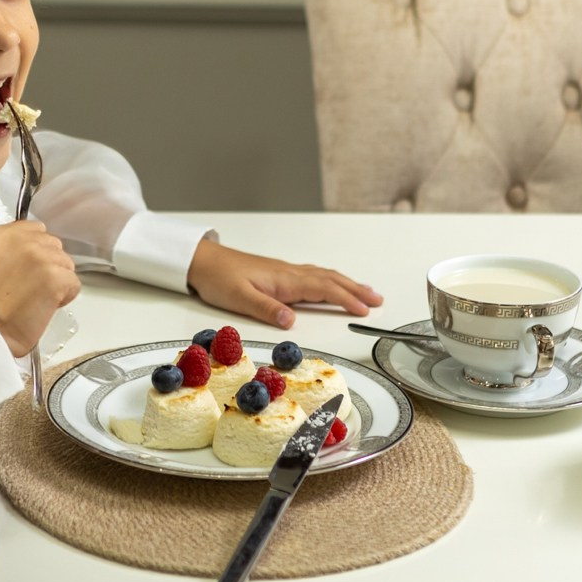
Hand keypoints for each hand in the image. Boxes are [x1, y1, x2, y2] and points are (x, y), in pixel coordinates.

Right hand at [0, 221, 79, 357]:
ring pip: (66, 264)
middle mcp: (21, 239)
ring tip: (36, 298)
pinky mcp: (55, 276)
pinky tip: (45, 306)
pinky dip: (65, 297)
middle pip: (53, 245)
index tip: (29, 269)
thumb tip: (30, 250)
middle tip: (31, 286)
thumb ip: (8, 249)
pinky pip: (73, 283)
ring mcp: (40, 256)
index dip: (37, 252)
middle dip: (48, 265)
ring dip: (57, 281)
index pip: (36, 230)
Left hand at [184, 239, 382, 329]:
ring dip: (347, 284)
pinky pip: (314, 276)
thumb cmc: (219, 279)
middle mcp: (290, 274)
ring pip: (324, 276)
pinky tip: (333, 284)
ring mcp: (286, 272)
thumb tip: (292, 321)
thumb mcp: (240, 299)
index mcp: (285, 280)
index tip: (364, 310)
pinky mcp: (280, 274)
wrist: (203, 261)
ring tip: (366, 292)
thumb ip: (267, 309)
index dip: (346, 299)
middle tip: (379, 300)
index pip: (323, 289)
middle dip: (356, 290)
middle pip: (330, 280)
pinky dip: (331, 281)